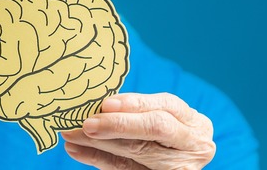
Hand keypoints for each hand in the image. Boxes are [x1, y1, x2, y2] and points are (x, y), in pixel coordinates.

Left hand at [60, 93, 214, 169]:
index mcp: (194, 122)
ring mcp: (179, 167)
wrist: (178, 159)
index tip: (106, 104)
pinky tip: (78, 151)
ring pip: (136, 153)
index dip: (135, 105)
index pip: (165, 108)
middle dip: (116, 125)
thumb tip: (99, 103)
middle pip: (153, 131)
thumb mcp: (163, 115)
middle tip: (85, 123)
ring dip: (98, 143)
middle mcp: (193, 146)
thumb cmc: (167, 132)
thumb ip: (138, 110)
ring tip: (72, 135)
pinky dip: (98, 159)